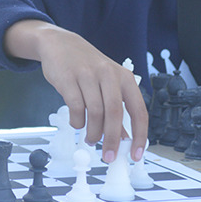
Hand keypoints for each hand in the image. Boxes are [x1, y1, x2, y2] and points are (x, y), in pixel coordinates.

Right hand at [5, 20, 148, 163]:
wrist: (60, 44)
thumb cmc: (87, 67)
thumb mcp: (108, 84)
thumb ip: (117, 110)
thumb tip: (124, 139)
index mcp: (125, 78)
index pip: (139, 111)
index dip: (140, 136)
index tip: (136, 155)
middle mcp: (109, 74)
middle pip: (115, 113)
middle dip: (113, 140)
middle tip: (109, 156)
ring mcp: (88, 75)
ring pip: (95, 112)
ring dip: (94, 133)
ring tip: (91, 140)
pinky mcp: (68, 78)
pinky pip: (76, 107)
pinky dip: (78, 122)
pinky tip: (78, 124)